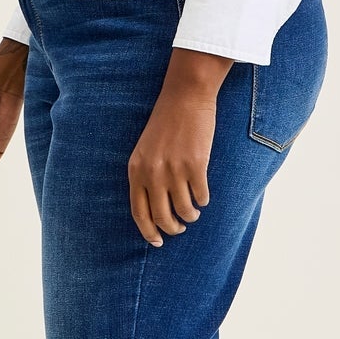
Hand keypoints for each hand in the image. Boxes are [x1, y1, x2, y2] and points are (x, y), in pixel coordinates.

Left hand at [128, 48, 232, 244]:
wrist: (184, 97)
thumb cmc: (165, 124)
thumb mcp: (145, 150)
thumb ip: (145, 175)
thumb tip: (155, 208)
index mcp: (136, 170)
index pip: (139, 211)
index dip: (148, 231)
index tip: (157, 241)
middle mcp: (153, 173)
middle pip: (162, 217)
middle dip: (172, 229)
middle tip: (179, 228)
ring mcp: (174, 170)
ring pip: (184, 209)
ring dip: (190, 216)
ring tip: (193, 212)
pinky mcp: (196, 165)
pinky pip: (201, 195)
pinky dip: (203, 200)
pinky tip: (203, 197)